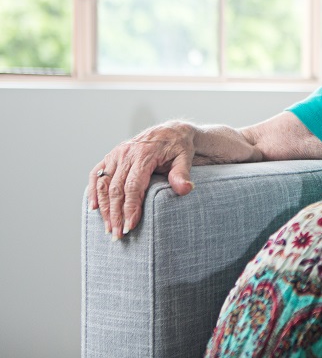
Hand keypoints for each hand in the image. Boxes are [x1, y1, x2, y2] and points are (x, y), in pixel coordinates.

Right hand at [88, 121, 197, 238]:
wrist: (171, 131)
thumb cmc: (179, 147)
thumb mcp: (185, 157)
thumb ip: (182, 174)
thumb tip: (186, 189)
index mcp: (144, 155)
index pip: (133, 186)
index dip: (130, 208)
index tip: (130, 226)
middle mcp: (126, 153)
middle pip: (116, 189)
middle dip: (115, 214)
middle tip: (118, 234)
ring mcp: (116, 154)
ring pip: (104, 184)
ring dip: (104, 207)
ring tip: (108, 227)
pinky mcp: (111, 155)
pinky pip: (96, 173)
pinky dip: (93, 190)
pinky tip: (94, 207)